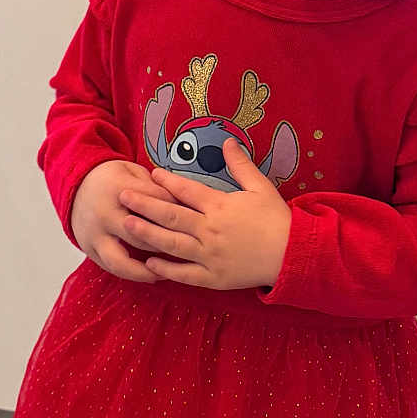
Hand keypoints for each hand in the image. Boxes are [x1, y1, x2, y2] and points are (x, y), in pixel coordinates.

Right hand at [70, 159, 178, 283]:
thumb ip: (154, 187)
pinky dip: (131, 274)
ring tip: (164, 274)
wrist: (77, 186)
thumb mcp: (133, 172)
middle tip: (186, 251)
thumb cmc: (111, 180)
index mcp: (118, 190)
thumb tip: (181, 203)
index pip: (155, 202)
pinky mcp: (89, 248)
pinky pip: (111, 267)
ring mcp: (95, 234)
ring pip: (122, 260)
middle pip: (141, 234)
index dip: (176, 210)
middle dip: (165, 243)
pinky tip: (150, 275)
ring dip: (145, 270)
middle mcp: (105, 214)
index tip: (193, 219)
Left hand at [116, 139, 291, 290]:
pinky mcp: (213, 277)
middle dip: (145, 204)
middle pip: (171, 215)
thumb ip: (241, 165)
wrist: (294, 254)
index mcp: (221, 206)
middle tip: (122, 196)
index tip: (151, 173)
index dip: (167, 181)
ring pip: (172, 243)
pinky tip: (149, 263)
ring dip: (147, 234)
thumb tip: (228, 140)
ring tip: (126, 225)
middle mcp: (210, 230)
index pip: (187, 190)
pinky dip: (166, 269)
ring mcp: (210, 255)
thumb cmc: (278, 220)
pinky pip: (185, 273)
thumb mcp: (261, 187)